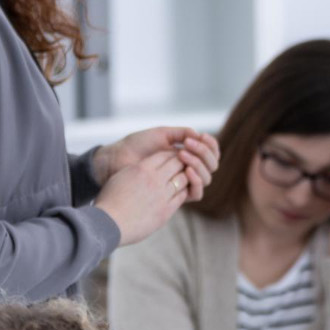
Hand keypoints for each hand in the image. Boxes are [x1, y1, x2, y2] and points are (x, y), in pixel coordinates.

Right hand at [94, 150, 189, 245]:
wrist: (107, 224)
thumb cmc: (109, 201)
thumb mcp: (120, 177)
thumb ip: (136, 170)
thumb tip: (145, 167)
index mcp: (142, 169)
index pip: (165, 155)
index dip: (171, 155)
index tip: (172, 158)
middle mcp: (154, 180)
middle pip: (177, 164)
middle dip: (181, 164)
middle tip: (182, 166)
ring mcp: (161, 195)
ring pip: (183, 179)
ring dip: (185, 177)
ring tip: (182, 179)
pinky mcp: (166, 211)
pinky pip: (181, 196)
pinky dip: (182, 192)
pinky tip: (179, 193)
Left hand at [95, 127, 219, 202]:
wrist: (117, 160)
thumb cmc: (135, 146)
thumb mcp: (160, 134)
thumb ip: (181, 133)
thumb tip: (200, 135)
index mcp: (186, 154)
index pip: (211, 152)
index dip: (210, 145)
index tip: (203, 136)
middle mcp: (187, 168)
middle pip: (212, 165)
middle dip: (205, 153)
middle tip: (189, 145)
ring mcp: (182, 182)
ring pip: (207, 178)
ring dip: (200, 164)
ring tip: (183, 154)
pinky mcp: (175, 196)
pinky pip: (196, 193)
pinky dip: (196, 181)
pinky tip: (187, 170)